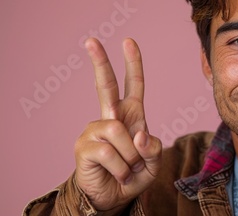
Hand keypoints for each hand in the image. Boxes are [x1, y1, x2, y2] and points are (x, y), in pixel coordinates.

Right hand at [74, 38, 161, 211]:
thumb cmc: (133, 175)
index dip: (133, 64)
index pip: (133, 85)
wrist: (113, 198)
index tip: (128, 42)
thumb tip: (138, 134)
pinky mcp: (84, 146)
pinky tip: (117, 174)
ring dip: (131, 157)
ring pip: (119, 131)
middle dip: (100, 62)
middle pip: (106, 86)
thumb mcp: (153, 162)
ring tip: (128, 169)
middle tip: (90, 40)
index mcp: (131, 116)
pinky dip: (121, 168)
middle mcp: (111, 118)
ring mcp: (95, 130)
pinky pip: (110, 152)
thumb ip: (153, 148)